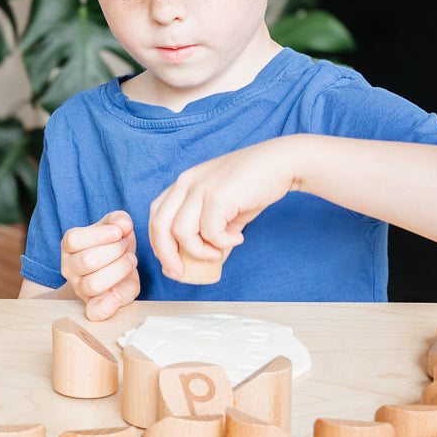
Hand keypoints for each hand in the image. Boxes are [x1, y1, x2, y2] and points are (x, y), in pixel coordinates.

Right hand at [60, 210, 139, 320]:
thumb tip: (123, 223)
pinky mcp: (93, 307)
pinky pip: (93, 313)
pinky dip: (107, 306)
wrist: (116, 269)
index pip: (74, 240)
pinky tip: (118, 294)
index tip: (119, 232)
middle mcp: (69, 268)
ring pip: (94, 283)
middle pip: (87, 261)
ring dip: (118, 270)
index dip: (100, 235)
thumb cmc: (112, 245)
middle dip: (114, 251)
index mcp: (69, 245)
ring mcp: (79, 288)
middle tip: (126, 247)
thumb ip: (119, 220)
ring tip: (130, 261)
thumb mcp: (115, 226)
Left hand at [148, 137, 297, 279]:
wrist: (279, 163)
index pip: (156, 214)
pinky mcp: (217, 196)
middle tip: (181, 272)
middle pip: (160, 225)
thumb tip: (209, 263)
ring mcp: (200, 188)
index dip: (158, 241)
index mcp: (184, 183)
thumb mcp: (226, 211)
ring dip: (199, 251)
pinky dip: (222, 243)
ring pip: (180, 231)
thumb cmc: (253, 186)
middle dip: (167, 255)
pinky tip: (237, 238)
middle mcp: (186, 183)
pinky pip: (210, 232)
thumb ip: (214, 234)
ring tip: (219, 251)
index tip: (170, 261)